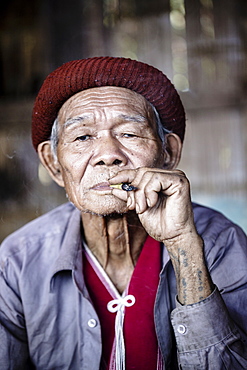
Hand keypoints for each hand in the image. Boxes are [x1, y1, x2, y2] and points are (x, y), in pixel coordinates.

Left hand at [109, 167, 212, 303]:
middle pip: (142, 172)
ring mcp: (177, 176)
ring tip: (143, 208)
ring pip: (147, 175)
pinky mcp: (180, 182)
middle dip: (133, 189)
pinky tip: (152, 203)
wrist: (173, 236)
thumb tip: (112, 185)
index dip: (124, 175)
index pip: (139, 171)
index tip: (110, 181)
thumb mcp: (138, 205)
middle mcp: (169, 174)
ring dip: (141, 194)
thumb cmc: (159, 223)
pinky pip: (156, 180)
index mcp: (161, 178)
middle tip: (134, 206)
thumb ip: (128, 194)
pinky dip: (150, 193)